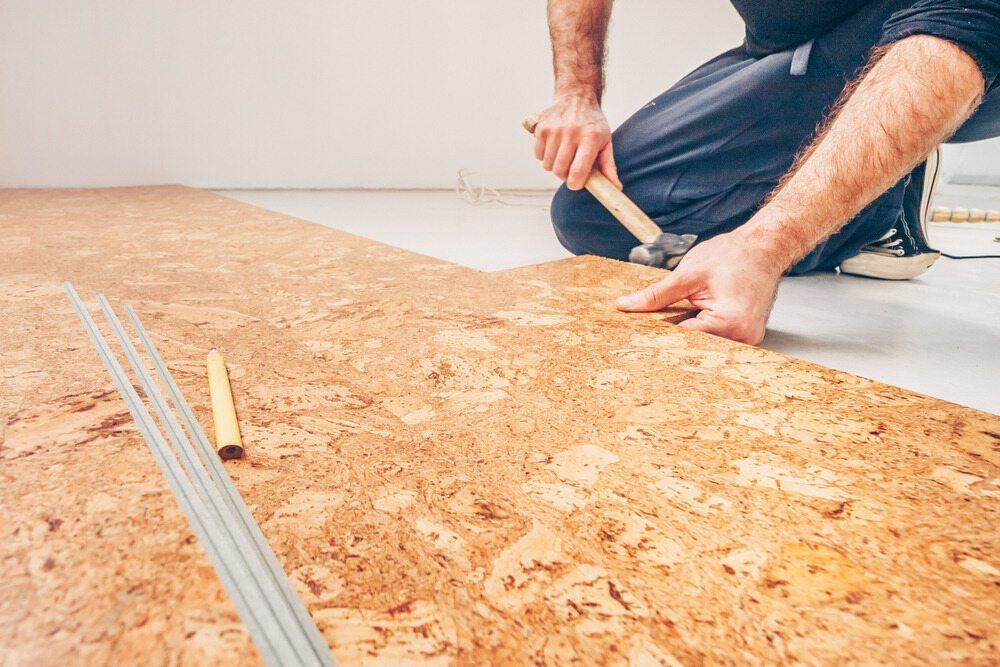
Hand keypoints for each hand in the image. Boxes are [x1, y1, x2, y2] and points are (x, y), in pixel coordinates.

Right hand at [534, 95, 620, 190]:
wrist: (576, 97)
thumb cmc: (592, 123)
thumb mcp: (605, 142)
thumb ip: (609, 166)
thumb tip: (616, 188)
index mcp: (590, 138)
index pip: (577, 171)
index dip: (575, 184)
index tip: (576, 183)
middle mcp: (571, 132)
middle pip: (560, 171)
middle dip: (565, 175)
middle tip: (571, 167)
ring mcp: (554, 130)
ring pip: (548, 165)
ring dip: (554, 165)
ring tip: (563, 155)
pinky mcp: (541, 128)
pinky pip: (538, 155)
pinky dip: (545, 156)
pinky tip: (554, 147)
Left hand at [615, 230, 782, 344]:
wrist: (765, 247)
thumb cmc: (736, 255)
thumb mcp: (688, 273)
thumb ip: (656, 294)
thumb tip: (626, 305)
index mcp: (729, 323)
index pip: (683, 342)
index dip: (658, 338)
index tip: (636, 338)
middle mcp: (743, 338)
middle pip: (694, 348)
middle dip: (671, 340)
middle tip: (648, 333)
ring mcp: (747, 340)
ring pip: (705, 347)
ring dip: (687, 337)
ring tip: (674, 322)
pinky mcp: (746, 336)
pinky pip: (716, 340)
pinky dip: (701, 332)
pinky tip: (691, 321)